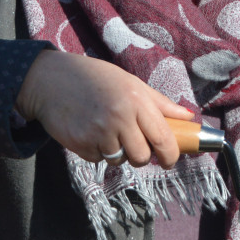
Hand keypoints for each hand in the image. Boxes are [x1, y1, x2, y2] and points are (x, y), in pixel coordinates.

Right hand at [15, 51, 193, 166]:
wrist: (51, 80)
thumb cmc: (96, 79)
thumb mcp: (131, 83)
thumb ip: (160, 103)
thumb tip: (188, 117)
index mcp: (136, 100)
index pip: (163, 139)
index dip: (171, 156)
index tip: (169, 161)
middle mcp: (119, 117)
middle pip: (142, 157)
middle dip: (141, 156)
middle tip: (134, 144)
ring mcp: (98, 132)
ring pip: (119, 160)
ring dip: (116, 152)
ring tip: (106, 129)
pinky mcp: (80, 144)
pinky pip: (98, 158)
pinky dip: (96, 150)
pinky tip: (89, 130)